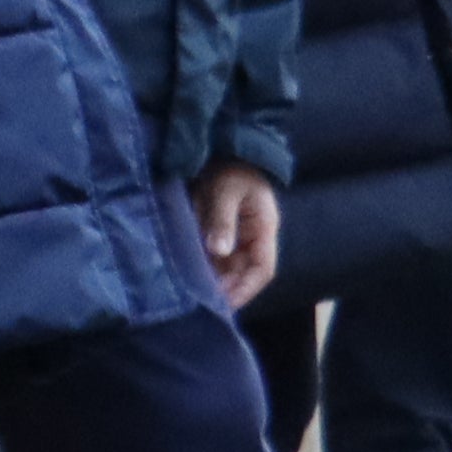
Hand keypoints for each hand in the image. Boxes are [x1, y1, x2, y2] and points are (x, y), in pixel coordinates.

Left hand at [194, 165, 281, 308]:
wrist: (223, 148)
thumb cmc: (231, 168)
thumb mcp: (227, 192)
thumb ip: (222, 220)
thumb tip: (219, 250)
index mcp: (264, 229)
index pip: (263, 269)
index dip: (247, 289)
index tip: (227, 303)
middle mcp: (252, 237)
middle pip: (243, 272)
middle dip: (226, 287)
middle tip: (202, 302)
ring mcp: (236, 234)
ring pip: (227, 266)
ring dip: (212, 277)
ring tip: (192, 292)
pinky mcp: (218, 230)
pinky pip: (214, 254)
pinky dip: (203, 264)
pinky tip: (187, 273)